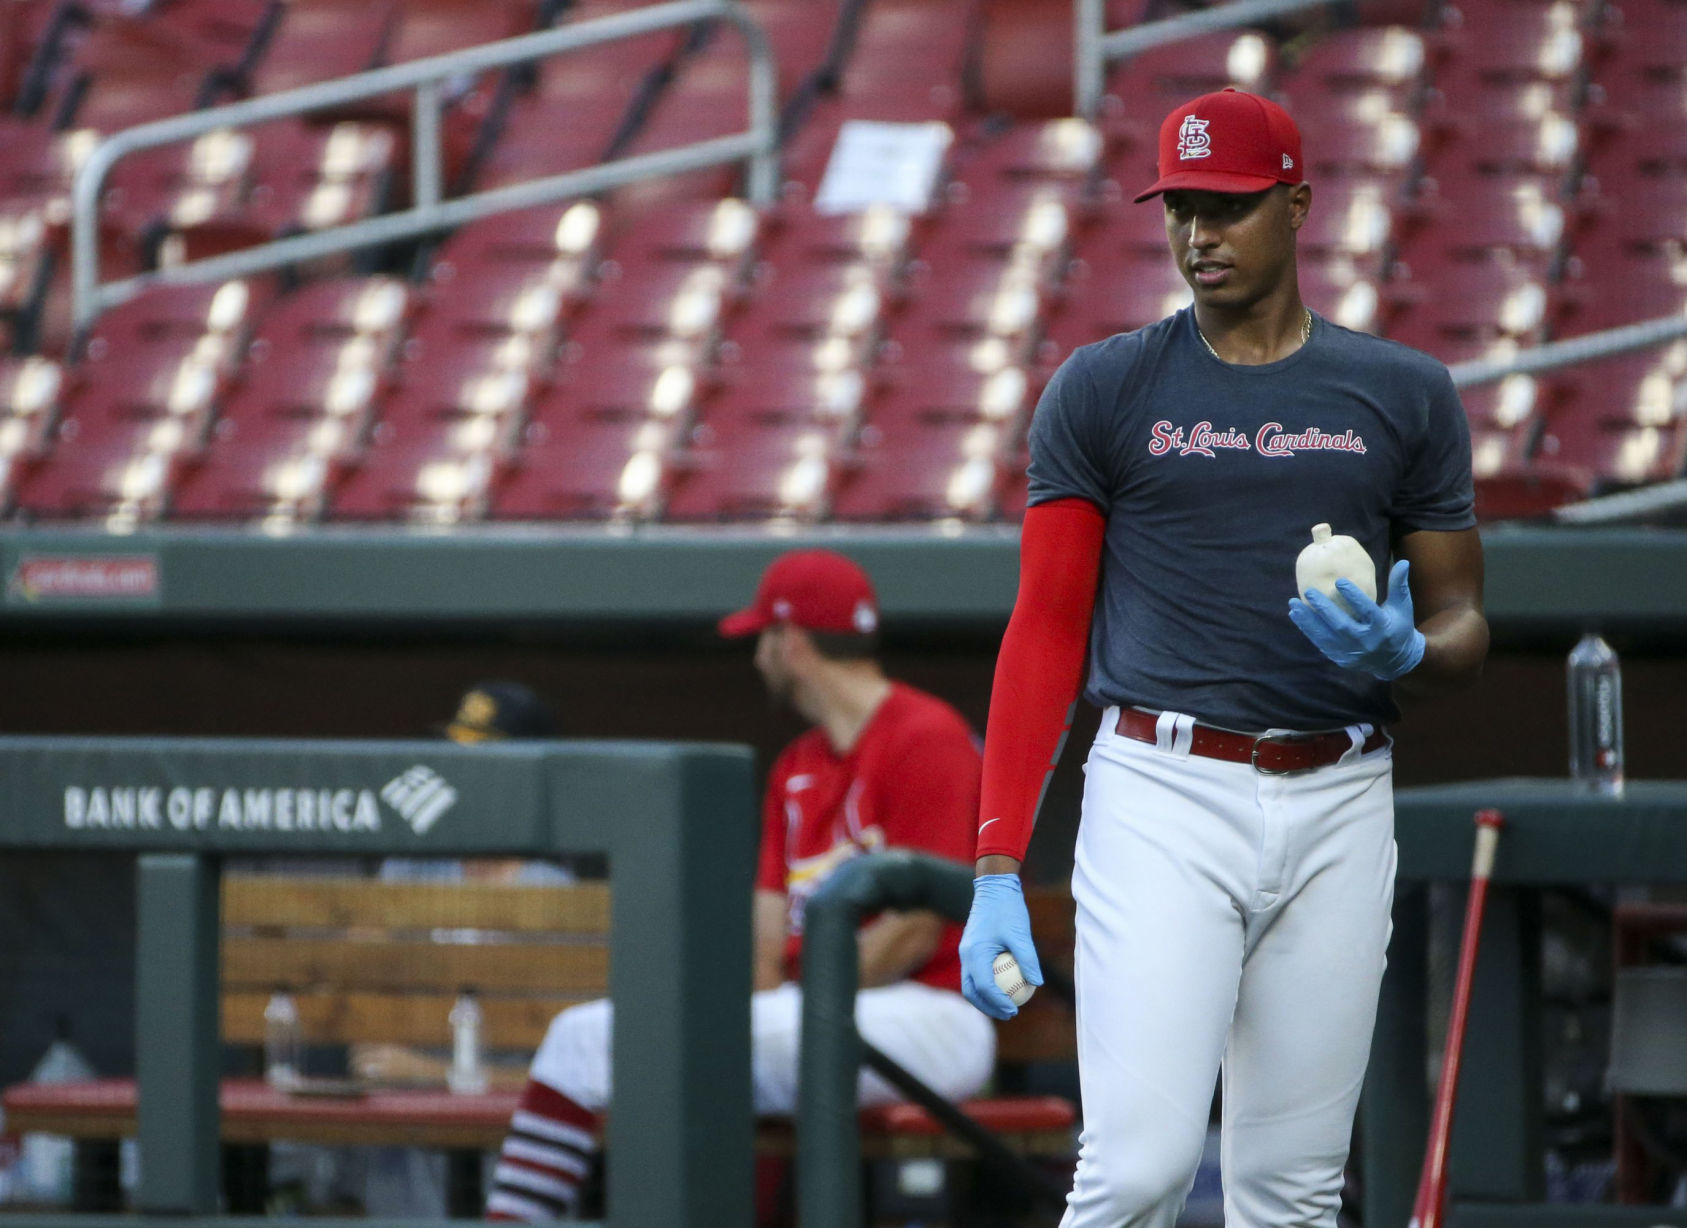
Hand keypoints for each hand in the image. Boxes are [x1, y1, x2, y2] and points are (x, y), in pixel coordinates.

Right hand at [959, 874, 1042, 1019]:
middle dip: (988, 1007)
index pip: (984, 987)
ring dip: (985, 999)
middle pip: (972, 991)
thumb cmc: (1008, 909)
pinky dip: (985, 986)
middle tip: (1009, 1014)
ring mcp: (966, 952)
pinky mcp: (970, 949)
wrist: (993, 888)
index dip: (998, 1002)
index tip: (1014, 1010)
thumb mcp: (1021, 935)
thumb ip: (1028, 959)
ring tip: (1005, 1006)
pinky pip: (975, 974)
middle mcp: (966, 955)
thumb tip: (1037, 984)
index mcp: (976, 953)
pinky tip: (1004, 987)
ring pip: (970, 984)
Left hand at [1289, 558, 1425, 680]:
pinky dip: (1307, 630)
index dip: (1354, 596)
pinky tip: (1296, 615)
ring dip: (1308, 620)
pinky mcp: (1340, 658)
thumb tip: (1403, 562)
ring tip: (1293, 603)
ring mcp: (1351, 652)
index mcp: (1382, 627)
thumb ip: (1398, 586)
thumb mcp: (1401, 608)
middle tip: (1308, 591)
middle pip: (1342, 625)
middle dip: (1324, 609)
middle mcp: (1366, 642)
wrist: (1394, 661)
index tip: (1339, 581)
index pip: (1367, 611)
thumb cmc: (1398, 627)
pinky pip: (1321, 643)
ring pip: (1327, 636)